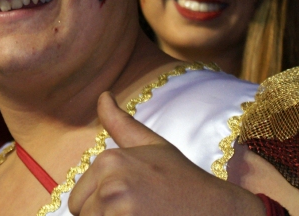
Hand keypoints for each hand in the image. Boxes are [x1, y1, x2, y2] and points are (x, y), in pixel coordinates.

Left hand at [68, 92, 264, 215]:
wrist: (221, 211)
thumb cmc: (184, 182)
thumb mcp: (152, 146)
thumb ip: (120, 123)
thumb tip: (103, 95)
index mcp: (109, 159)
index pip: (78, 200)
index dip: (101, 208)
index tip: (133, 204)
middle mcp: (110, 180)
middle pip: (83, 215)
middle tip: (138, 212)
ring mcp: (119, 206)